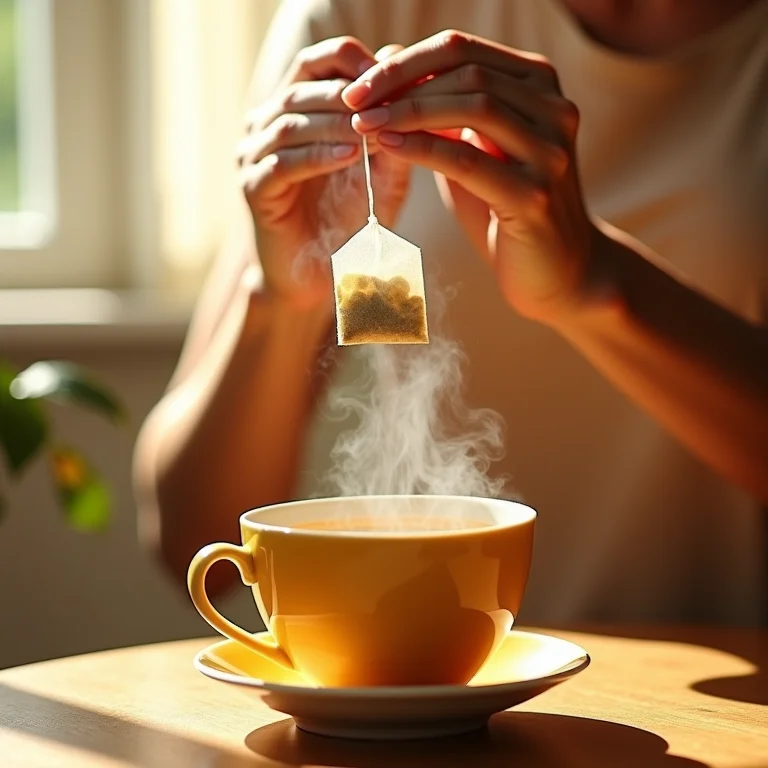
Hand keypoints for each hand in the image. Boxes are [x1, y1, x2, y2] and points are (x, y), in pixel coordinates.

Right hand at [238, 38, 409, 308]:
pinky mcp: (253, 188)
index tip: (387, 71)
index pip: (313, 64)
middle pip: (300, 88)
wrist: (315, 276)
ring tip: (370, 129)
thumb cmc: (346, 220)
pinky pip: (282, 164)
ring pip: (290, 123)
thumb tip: (408, 79)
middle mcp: (265, 126)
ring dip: (334, 124)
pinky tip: (348, 157)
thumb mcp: (379, 171)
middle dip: (345, 94)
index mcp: (291, 110)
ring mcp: (253, 156)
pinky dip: (316, 158)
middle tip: (384, 100)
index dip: (348, 60)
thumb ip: (389, 129)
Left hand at [343, 30, 601, 323]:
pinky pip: (468, 162)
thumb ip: (444, 115)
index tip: (359, 84)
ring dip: (408, 113)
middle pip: (467, 71)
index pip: (463, 51)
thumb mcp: (474, 150)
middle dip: (400, 84)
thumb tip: (386, 74)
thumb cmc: (506, 208)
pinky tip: (389, 148)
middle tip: (354, 103)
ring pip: (473, 108)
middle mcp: (555, 109)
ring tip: (365, 124)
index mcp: (540, 85)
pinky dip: (423, 150)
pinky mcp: (536, 196)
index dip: (405, 62)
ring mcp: (550, 152)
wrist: (554, 271)